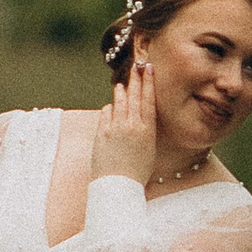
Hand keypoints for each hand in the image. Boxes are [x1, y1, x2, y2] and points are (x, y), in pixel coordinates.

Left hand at [90, 55, 159, 186]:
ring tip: (122, 85)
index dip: (148, 82)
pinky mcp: (102, 132)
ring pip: (118, 102)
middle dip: (135, 79)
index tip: (149, 68)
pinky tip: (111, 107)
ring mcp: (115, 127)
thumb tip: (138, 117)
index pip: (148, 100)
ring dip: (121, 92)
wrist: (118, 185)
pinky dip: (110, 109)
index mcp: (147, 130)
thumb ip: (143, 130)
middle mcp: (132, 125)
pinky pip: (106, 113)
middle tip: (136, 65)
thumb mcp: (148, 149)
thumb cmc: (136, 171)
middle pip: (134, 96)